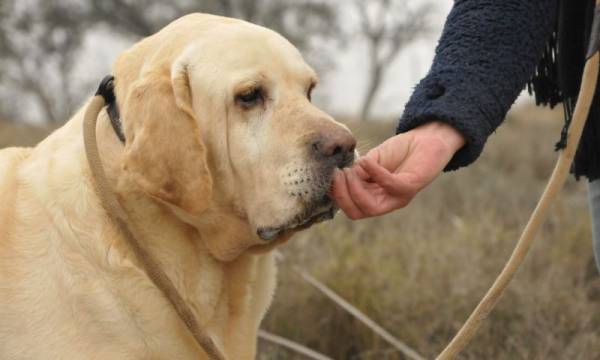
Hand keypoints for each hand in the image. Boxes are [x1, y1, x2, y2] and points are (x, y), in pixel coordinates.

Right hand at [332, 121, 464, 218]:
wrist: (426, 139)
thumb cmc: (399, 151)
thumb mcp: (371, 161)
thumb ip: (357, 171)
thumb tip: (339, 176)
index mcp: (374, 198)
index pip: (350, 208)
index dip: (337, 196)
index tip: (329, 176)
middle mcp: (385, 202)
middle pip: (356, 213)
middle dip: (341, 195)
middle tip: (336, 175)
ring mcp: (398, 197)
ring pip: (369, 207)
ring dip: (354, 189)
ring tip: (347, 170)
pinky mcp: (411, 187)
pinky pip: (390, 185)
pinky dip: (375, 173)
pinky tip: (366, 161)